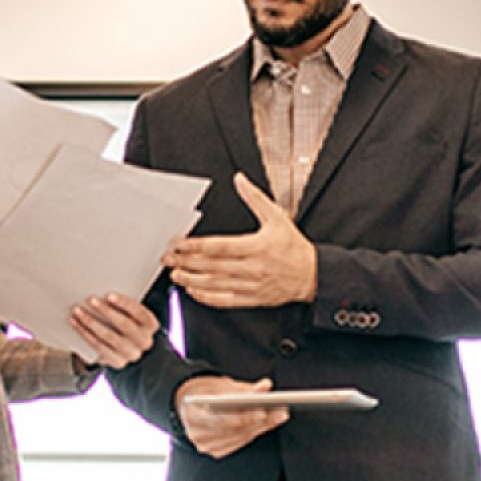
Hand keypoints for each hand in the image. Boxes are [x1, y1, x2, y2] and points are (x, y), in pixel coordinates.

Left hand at [69, 293, 158, 368]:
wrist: (128, 348)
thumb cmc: (126, 321)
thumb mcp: (130, 313)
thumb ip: (122, 305)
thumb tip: (100, 290)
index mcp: (150, 325)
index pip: (138, 311)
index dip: (123, 303)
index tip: (108, 294)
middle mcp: (144, 341)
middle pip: (124, 324)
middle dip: (105, 311)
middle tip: (90, 299)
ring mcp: (131, 354)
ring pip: (108, 336)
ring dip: (90, 322)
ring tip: (77, 310)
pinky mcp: (117, 362)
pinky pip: (98, 346)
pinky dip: (84, 333)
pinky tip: (75, 323)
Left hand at [164, 172, 317, 308]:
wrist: (312, 275)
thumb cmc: (293, 247)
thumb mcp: (277, 217)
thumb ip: (255, 198)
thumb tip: (240, 179)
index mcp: (256, 247)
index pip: (219, 246)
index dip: (196, 246)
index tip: (179, 244)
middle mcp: (252, 268)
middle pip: (212, 266)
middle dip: (187, 262)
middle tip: (168, 259)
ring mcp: (251, 285)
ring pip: (216, 284)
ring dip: (192, 280)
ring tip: (175, 275)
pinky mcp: (252, 299)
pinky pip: (225, 301)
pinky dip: (207, 297)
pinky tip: (194, 291)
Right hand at [174, 375, 288, 458]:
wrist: (188, 405)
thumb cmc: (204, 392)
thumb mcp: (219, 385)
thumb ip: (243, 388)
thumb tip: (266, 386)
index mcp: (191, 414)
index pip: (221, 419)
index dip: (243, 417)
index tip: (262, 411)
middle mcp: (196, 434)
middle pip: (234, 429)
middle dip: (259, 420)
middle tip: (280, 412)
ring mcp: (206, 445)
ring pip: (240, 437)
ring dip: (261, 426)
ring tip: (279, 414)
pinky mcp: (216, 450)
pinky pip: (239, 442)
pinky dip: (253, 432)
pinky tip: (267, 422)